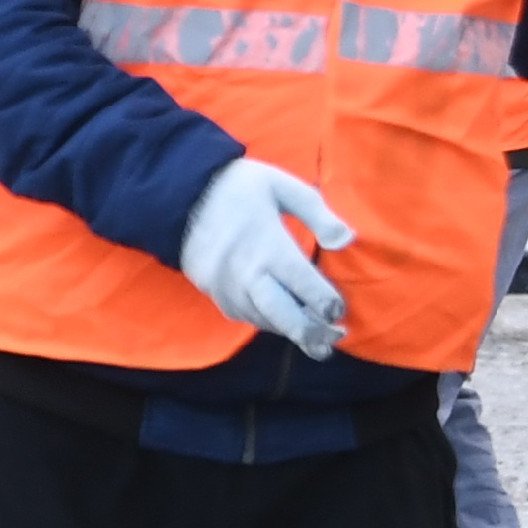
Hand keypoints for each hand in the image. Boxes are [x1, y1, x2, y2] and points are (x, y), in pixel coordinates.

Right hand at [173, 156, 352, 358]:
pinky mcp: (215, 294)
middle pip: (284, 317)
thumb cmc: (238, 187)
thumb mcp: (282, 186)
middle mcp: (248, 275)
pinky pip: (245, 317)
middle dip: (312, 334)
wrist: (180, 195)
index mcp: (269, 246)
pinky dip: (267, 322)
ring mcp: (228, 289)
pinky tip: (283, 320)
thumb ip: (318, 214)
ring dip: (291, 331)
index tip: (340, 311)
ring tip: (316, 338)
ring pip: (265, 322)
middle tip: (334, 340)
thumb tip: (347, 240)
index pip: (305, 285)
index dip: (327, 303)